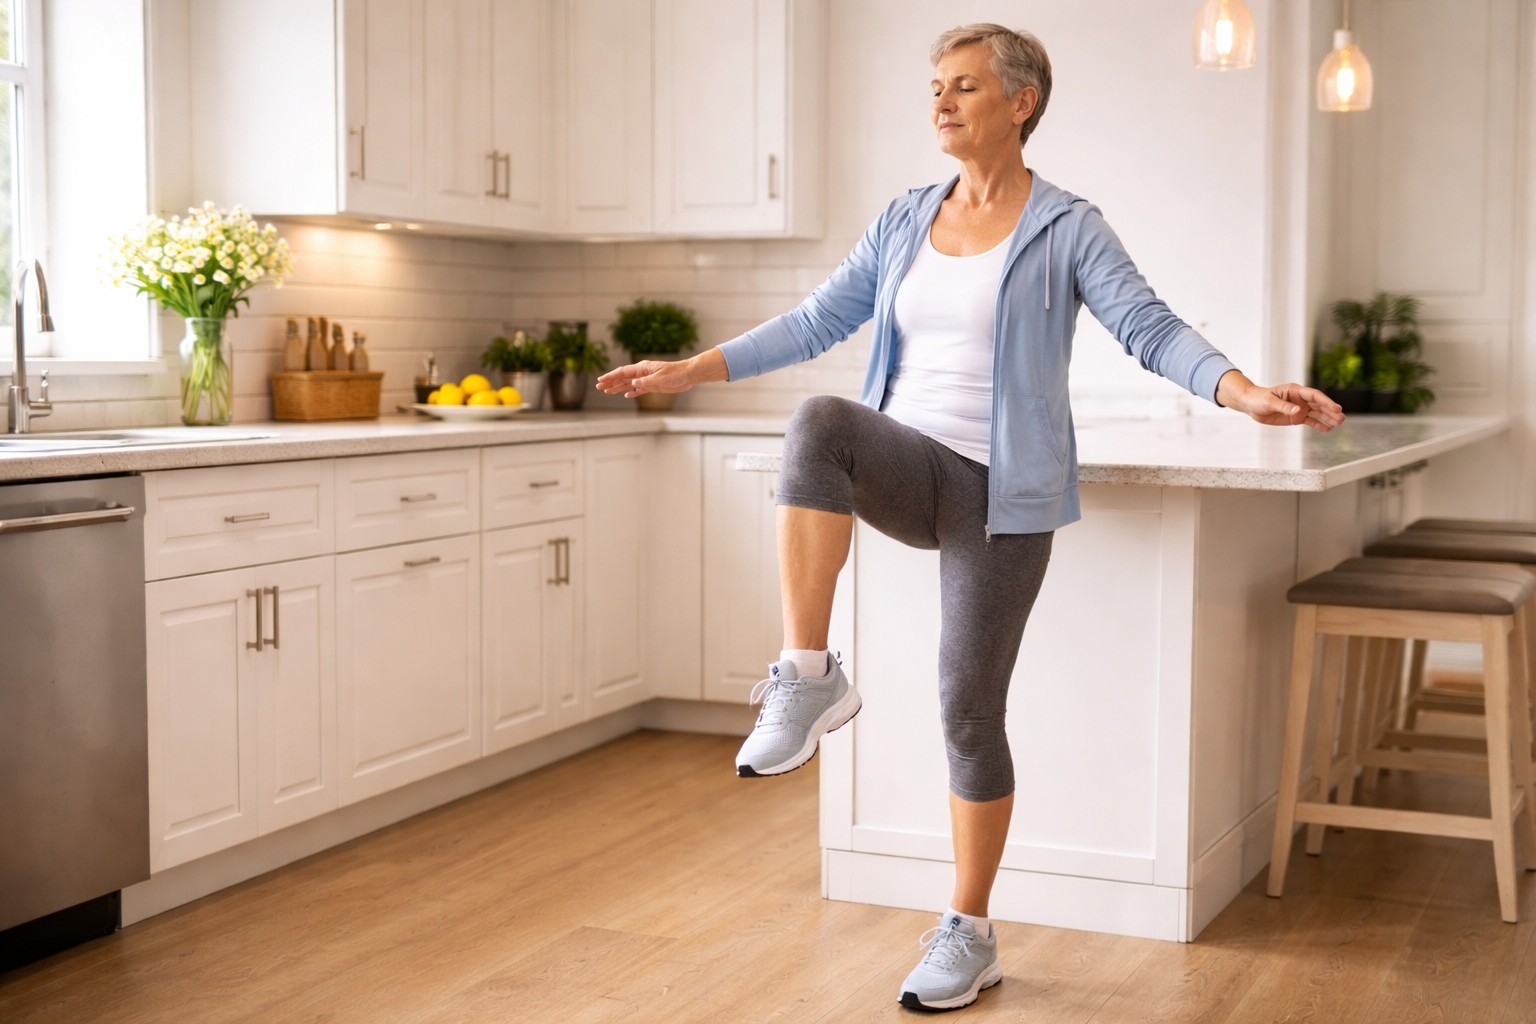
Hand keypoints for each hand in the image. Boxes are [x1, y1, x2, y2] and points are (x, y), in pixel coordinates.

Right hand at [596, 348, 728, 397]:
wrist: (689, 375)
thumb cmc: (676, 373)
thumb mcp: (661, 378)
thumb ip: (646, 382)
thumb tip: (632, 384)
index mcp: (643, 368)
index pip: (623, 372)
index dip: (611, 376)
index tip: (600, 380)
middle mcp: (642, 373)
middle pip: (623, 378)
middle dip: (610, 382)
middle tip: (598, 387)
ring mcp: (647, 379)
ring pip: (629, 384)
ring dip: (618, 387)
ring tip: (607, 391)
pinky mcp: (653, 386)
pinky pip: (639, 390)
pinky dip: (631, 392)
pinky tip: (625, 395)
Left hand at [1216, 371, 1344, 432]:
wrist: (1251, 405)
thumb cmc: (1259, 399)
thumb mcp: (1270, 402)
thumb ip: (1284, 407)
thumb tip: (1298, 411)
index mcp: (1295, 391)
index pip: (1314, 396)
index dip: (1326, 401)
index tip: (1336, 408)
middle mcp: (1300, 399)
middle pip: (1319, 404)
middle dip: (1330, 411)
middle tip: (1342, 418)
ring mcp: (1299, 408)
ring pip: (1317, 413)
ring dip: (1327, 418)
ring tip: (1338, 423)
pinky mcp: (1296, 417)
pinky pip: (1310, 421)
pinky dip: (1318, 425)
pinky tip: (1327, 429)